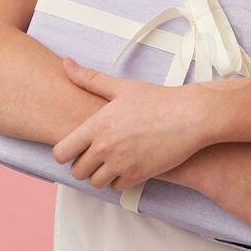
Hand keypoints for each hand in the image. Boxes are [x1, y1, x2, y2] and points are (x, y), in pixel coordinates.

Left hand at [52, 57, 216, 189]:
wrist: (190, 116)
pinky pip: (117, 187)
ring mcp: (121, 163)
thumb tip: (66, 63)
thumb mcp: (121, 87)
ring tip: (111, 161)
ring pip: (96, 183)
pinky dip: (120, 180)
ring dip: (101, 174)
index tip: (76, 147)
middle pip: (76, 172)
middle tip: (95, 155)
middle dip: (83, 165)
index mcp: (97, 126)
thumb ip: (90, 79)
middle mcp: (105, 147)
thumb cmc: (157, 99)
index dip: (65, 152)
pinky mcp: (138, 175)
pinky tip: (127, 165)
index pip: (61, 152)